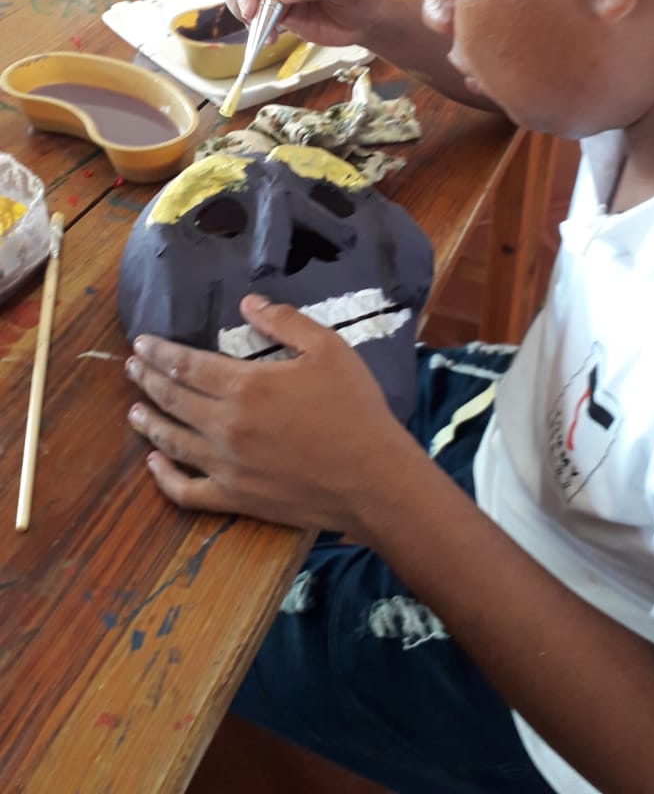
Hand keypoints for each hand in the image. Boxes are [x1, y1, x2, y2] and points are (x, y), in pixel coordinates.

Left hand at [125, 294, 412, 531]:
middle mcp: (225, 426)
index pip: (186, 364)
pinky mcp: (235, 498)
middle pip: (172, 399)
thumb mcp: (328, 349)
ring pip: (171, 442)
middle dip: (147, 380)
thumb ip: (284, 321)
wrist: (373, 478)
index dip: (159, 352)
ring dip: (148, 422)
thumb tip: (248, 302)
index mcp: (245, 386)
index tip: (141, 343)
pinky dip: (163, 478)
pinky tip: (154, 464)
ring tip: (133, 409)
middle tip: (131, 367)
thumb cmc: (355, 409)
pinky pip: (186, 491)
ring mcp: (225, 466)